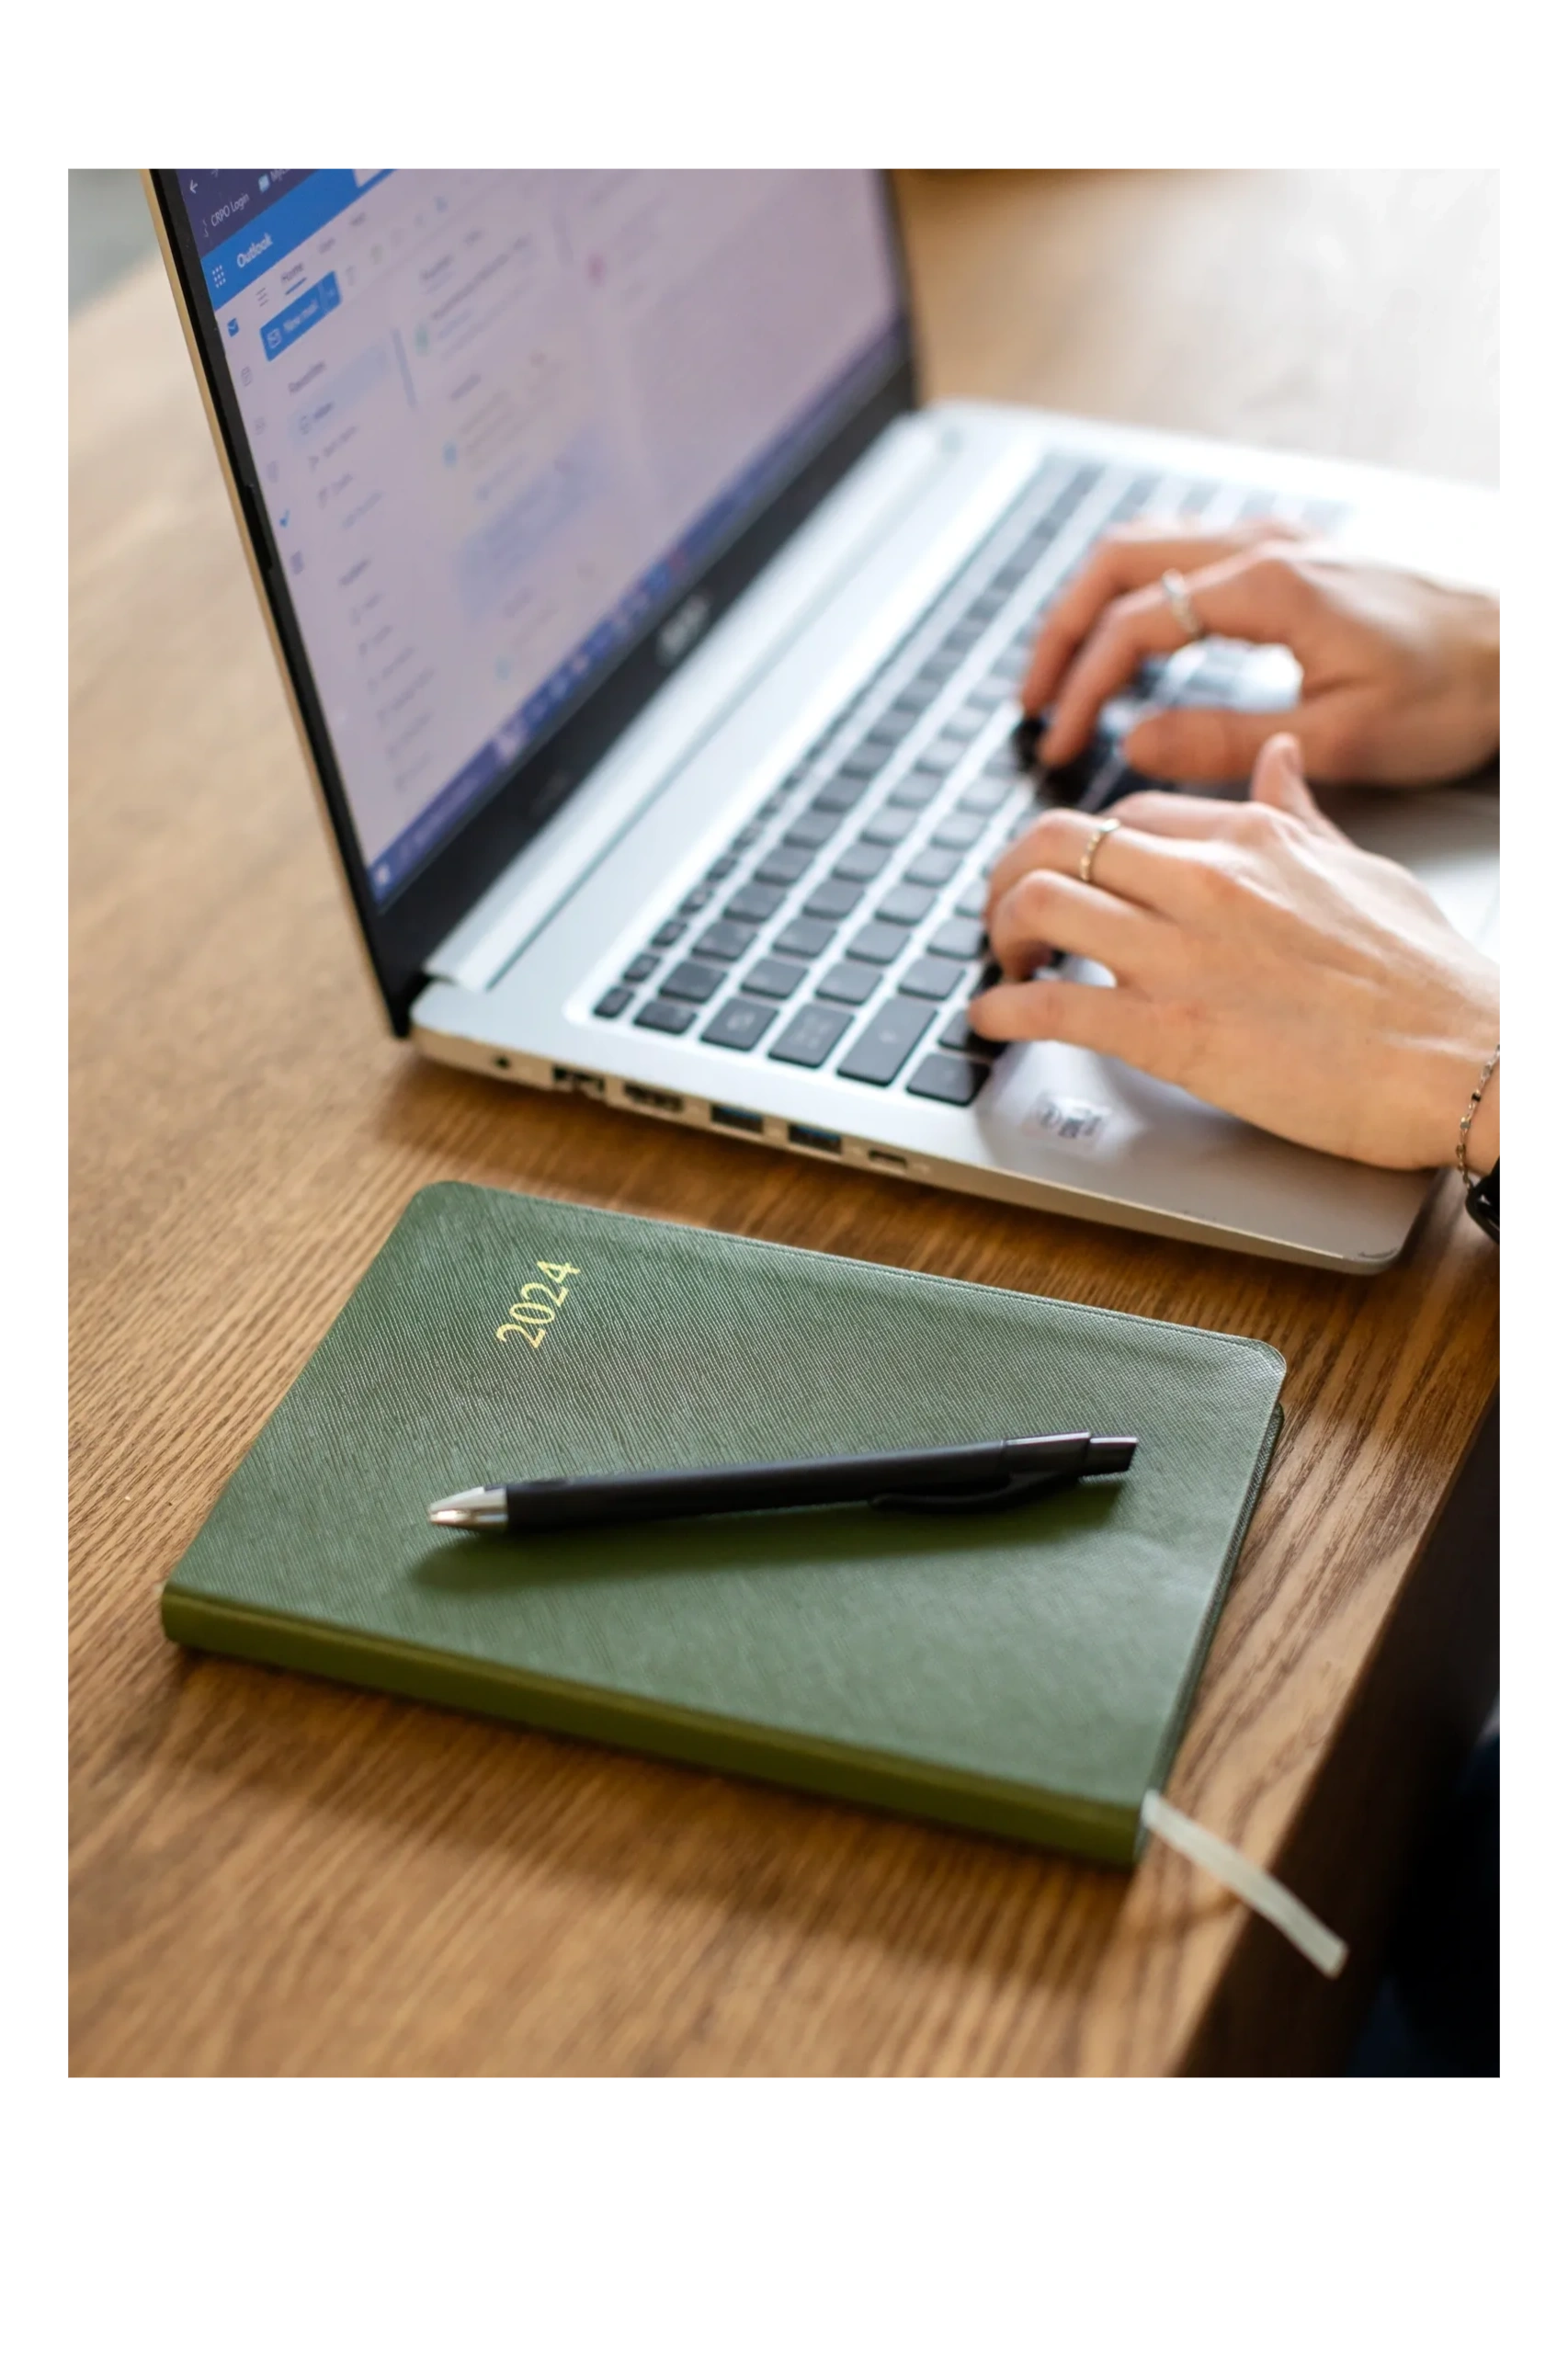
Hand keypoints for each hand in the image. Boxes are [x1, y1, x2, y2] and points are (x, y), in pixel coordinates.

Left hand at [971, 735, 1499, 1173]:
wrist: (1467, 1058)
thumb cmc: (1429, 983)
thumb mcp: (1366, 869)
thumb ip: (1303, 817)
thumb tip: (1274, 764)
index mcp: (1253, 836)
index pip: (1127, 812)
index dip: (1084, 847)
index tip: (1074, 877)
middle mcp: (1206, 880)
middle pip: (1056, 838)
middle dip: (1009, 873)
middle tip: (1006, 912)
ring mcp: (1183, 954)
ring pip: (1038, 900)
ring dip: (998, 932)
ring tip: (1003, 964)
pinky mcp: (1173, 1033)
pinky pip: (1053, 1005)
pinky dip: (1003, 1011)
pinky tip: (992, 1022)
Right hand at [1021, 521, 1500, 786]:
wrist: (1519, 651)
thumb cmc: (1452, 693)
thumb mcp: (1339, 736)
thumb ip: (1225, 740)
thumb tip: (1134, 743)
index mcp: (1269, 586)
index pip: (1135, 624)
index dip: (1082, 686)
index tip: (1056, 739)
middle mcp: (1263, 546)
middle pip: (1117, 563)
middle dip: (1061, 631)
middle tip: (1031, 698)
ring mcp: (1275, 540)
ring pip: (1145, 545)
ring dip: (1092, 603)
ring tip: (1062, 670)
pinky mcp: (1289, 554)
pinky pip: (1182, 552)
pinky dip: (1136, 591)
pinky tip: (1132, 639)